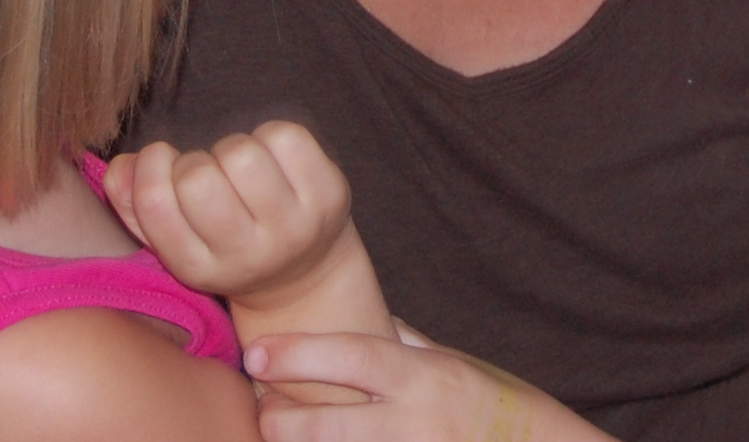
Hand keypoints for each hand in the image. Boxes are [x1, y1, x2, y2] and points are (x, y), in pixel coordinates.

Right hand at [107, 124, 360, 315]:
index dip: (152, 166)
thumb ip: (133, 201)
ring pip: (241, 154)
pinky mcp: (328, 197)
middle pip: (197, 177)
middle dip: (194, 161)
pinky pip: (284, 136)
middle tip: (207, 174)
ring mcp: (292, 228)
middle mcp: (246, 256)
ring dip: (232, 148)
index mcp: (197, 269)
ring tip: (239, 169)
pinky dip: (270, 135)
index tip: (164, 163)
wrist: (302, 274)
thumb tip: (124, 166)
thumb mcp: (174, 237)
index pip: (156, 204)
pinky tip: (273, 161)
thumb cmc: (224, 240)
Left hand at [245, 332, 613, 441]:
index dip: (299, 354)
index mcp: (424, 377)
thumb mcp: (451, 363)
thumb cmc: (493, 403)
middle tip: (260, 408)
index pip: (353, 356)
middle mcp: (418, 422)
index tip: (256, 353)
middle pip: (331, 425)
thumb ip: (404, 344)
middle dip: (283, 420)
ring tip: (279, 434)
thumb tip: (359, 317)